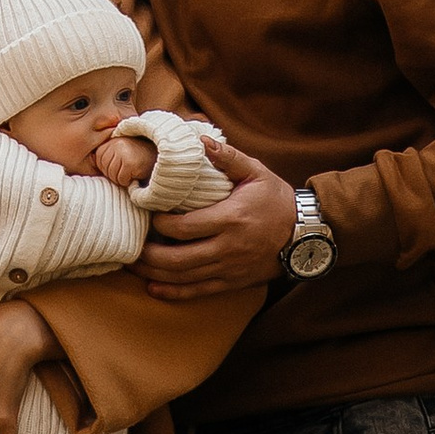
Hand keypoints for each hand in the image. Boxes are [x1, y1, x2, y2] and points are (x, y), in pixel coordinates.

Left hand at [91, 129, 153, 188]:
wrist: (162, 157)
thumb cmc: (141, 158)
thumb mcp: (122, 151)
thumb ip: (108, 154)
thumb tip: (91, 159)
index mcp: (112, 139)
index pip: (98, 160)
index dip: (109, 167)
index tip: (122, 164)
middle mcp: (116, 143)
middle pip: (104, 168)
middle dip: (115, 173)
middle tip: (129, 168)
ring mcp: (123, 151)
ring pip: (112, 175)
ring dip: (122, 178)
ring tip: (133, 170)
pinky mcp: (129, 162)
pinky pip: (121, 179)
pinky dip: (129, 181)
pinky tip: (137, 173)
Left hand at [138, 142, 300, 298]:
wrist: (305, 235)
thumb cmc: (276, 200)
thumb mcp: (256, 172)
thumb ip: (227, 157)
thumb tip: (200, 141)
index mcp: (230, 219)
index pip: (184, 228)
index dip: (159, 225)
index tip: (147, 215)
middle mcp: (228, 248)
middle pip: (177, 258)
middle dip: (147, 254)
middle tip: (129, 245)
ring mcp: (229, 268)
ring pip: (184, 277)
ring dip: (153, 274)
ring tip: (131, 265)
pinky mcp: (232, 282)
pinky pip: (198, 291)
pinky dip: (173, 292)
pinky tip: (153, 288)